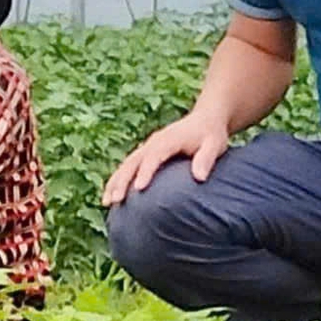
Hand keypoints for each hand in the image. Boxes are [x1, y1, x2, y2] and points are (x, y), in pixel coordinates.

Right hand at [101, 110, 232, 206]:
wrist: (205, 119)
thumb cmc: (211, 134)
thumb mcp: (215, 144)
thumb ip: (206, 159)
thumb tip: (199, 178)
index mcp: (168, 140)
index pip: (154, 156)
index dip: (146, 172)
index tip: (139, 188)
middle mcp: (153, 142)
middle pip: (132, 162)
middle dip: (122, 181)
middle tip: (115, 200)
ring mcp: (147, 147)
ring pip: (126, 165)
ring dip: (114, 182)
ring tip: (106, 202)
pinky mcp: (146, 153)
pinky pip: (128, 167)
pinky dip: (117, 180)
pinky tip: (111, 195)